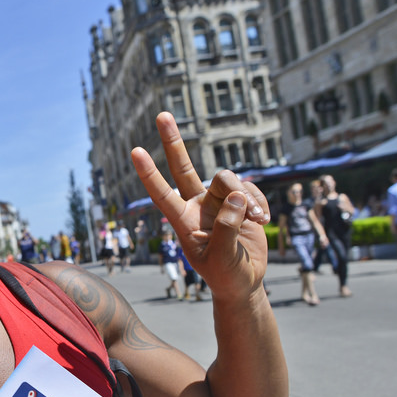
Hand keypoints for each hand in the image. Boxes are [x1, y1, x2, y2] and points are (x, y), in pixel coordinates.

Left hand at [131, 113, 269, 300]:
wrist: (243, 282)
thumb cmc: (224, 275)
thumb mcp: (222, 258)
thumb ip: (227, 228)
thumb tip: (236, 197)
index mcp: (182, 221)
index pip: (162, 194)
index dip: (149, 174)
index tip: (134, 151)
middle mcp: (196, 206)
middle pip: (183, 168)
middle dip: (173, 142)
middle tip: (161, 114)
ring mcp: (218, 202)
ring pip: (228, 180)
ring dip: (246, 197)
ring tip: (256, 220)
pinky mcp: (240, 202)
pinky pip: (250, 189)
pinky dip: (259, 202)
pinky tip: (262, 220)